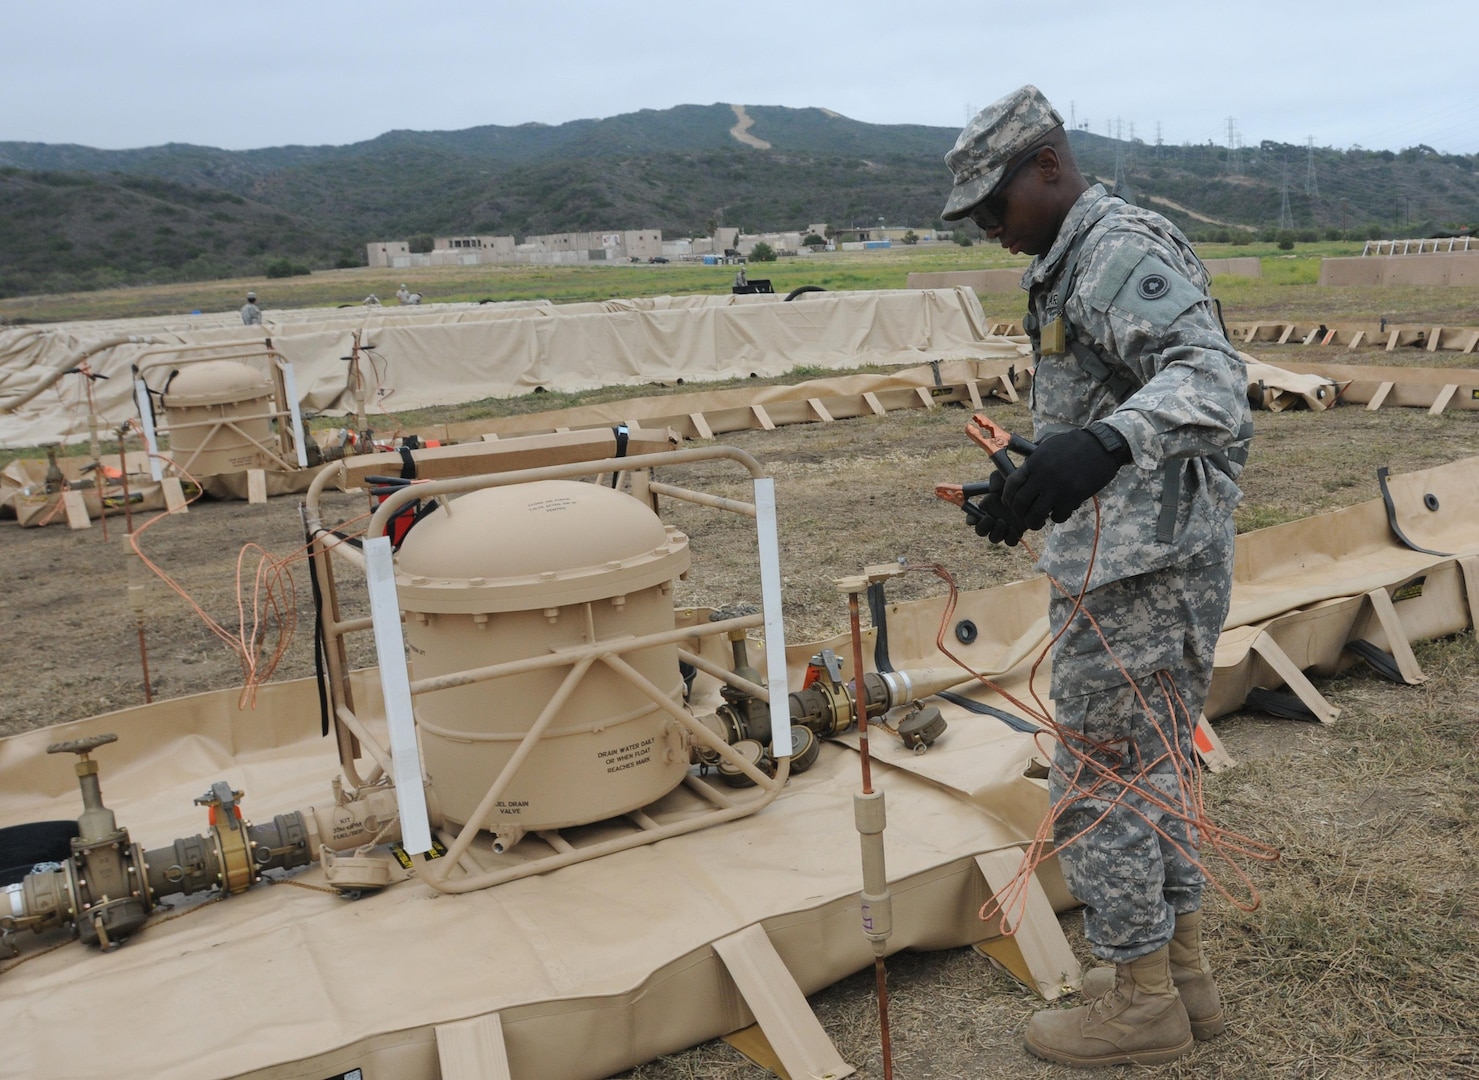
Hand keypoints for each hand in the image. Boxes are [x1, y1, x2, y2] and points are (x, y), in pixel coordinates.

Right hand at [968, 472, 1025, 545]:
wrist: (1033, 491)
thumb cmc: (1015, 483)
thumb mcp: (1004, 477)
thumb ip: (995, 480)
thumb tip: (993, 491)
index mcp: (985, 509)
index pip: (971, 519)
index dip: (970, 520)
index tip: (974, 517)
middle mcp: (992, 520)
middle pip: (980, 531)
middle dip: (983, 527)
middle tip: (991, 518)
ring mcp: (1004, 528)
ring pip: (994, 538)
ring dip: (996, 532)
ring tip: (1004, 522)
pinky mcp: (1016, 532)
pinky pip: (1010, 542)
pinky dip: (1010, 537)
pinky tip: (1013, 528)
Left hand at [1002, 429, 1123, 530]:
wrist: (1101, 446)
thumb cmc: (1075, 444)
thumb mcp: (1049, 444)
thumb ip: (1034, 456)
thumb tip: (1022, 466)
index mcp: (1034, 463)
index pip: (1011, 485)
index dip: (1007, 498)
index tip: (1010, 504)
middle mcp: (1042, 476)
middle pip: (1020, 504)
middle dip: (1019, 514)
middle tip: (1024, 517)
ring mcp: (1057, 487)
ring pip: (1036, 515)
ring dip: (1035, 522)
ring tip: (1039, 522)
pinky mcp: (1073, 496)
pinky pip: (1058, 516)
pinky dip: (1057, 518)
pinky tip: (1060, 513)